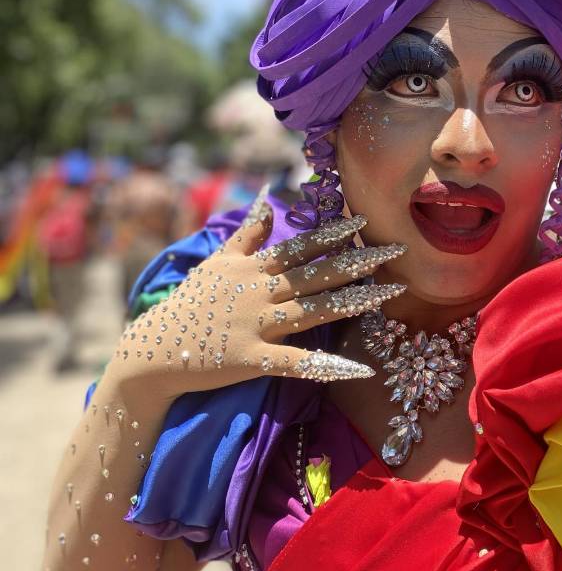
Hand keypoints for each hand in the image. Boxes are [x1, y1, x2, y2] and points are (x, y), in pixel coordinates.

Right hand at [111, 203, 406, 396]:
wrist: (155, 349)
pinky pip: (297, 363)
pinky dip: (328, 366)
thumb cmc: (190, 304)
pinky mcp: (252, 359)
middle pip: (316, 274)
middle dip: (359, 261)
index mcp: (251, 268)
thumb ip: (247, 234)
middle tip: (397, 251)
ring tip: (390, 294)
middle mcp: (258, 292)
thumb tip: (269, 201)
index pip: (298, 247)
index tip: (364, 222)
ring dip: (355, 301)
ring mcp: (256, 325)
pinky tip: (359, 369)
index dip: (332, 234)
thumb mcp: (216, 263)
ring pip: (314, 310)